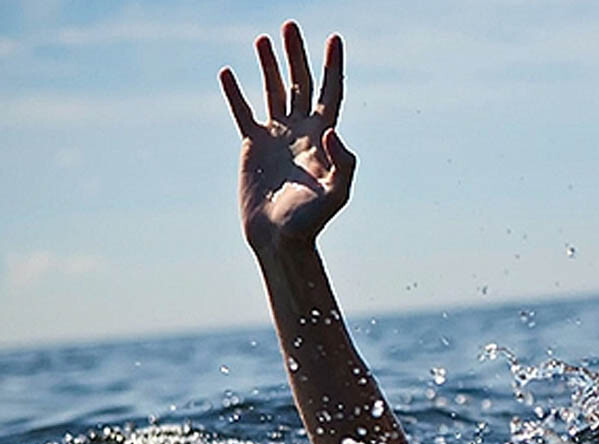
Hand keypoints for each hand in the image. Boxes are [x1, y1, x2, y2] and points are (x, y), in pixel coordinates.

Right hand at [219, 21, 354, 251]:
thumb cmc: (311, 221)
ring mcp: (277, 136)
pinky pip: (243, 112)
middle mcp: (302, 131)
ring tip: (263, 39)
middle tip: (290, 25)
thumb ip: (344, 163)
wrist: (280, 238)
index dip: (333, 66)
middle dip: (296, 54)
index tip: (335, 38)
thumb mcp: (337, 195)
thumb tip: (334, 132)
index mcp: (324, 137)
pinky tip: (228, 72)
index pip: (331, 92)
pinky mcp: (252, 145)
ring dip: (269, 65)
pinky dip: (235, 93)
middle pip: (301, 83)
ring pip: (273, 91)